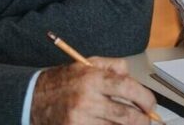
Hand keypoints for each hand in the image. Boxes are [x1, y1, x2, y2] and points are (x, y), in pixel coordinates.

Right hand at [31, 56, 156, 124]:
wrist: (32, 99)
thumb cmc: (62, 82)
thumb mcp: (86, 64)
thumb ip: (112, 66)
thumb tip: (132, 76)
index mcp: (92, 78)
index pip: (128, 88)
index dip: (145, 98)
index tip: (151, 105)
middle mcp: (87, 99)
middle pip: (127, 116)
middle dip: (143, 121)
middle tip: (147, 120)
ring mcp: (80, 119)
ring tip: (131, 124)